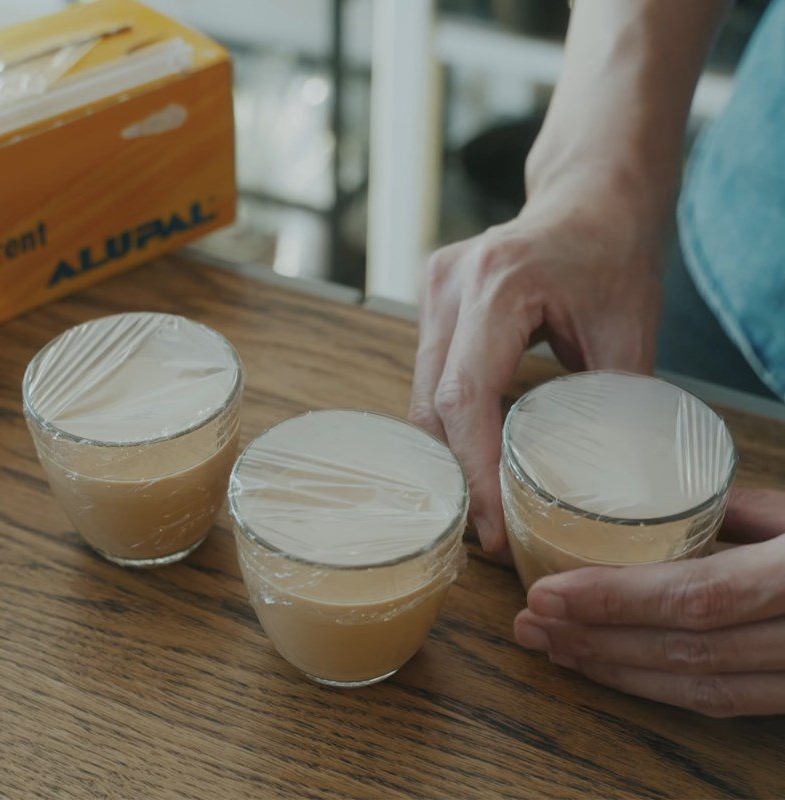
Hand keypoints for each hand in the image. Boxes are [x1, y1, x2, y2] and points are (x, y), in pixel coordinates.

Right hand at [409, 169, 661, 552]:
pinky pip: (428, 375)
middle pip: (431, 402)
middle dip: (457, 472)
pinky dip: (449, 420)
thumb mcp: (630, 329)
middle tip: (490, 528)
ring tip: (484, 499)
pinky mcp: (433, 300)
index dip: (475, 470)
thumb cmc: (613, 250)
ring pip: (421, 393)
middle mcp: (450, 284)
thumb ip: (614, 407)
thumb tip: (602, 483)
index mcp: (499, 285)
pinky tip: (474, 451)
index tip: (494, 527)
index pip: (466, 396)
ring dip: (449, 450)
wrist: (591, 195)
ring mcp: (434, 289)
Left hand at [514, 489, 784, 716]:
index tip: (545, 593)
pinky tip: (610, 670)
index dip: (613, 600)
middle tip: (530, 622)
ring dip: (616, 669)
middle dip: (595, 638)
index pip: (693, 596)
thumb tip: (658, 502)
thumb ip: (734, 509)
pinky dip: (660, 687)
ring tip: (554, 647)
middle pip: (684, 649)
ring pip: (701, 685)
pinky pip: (726, 702)